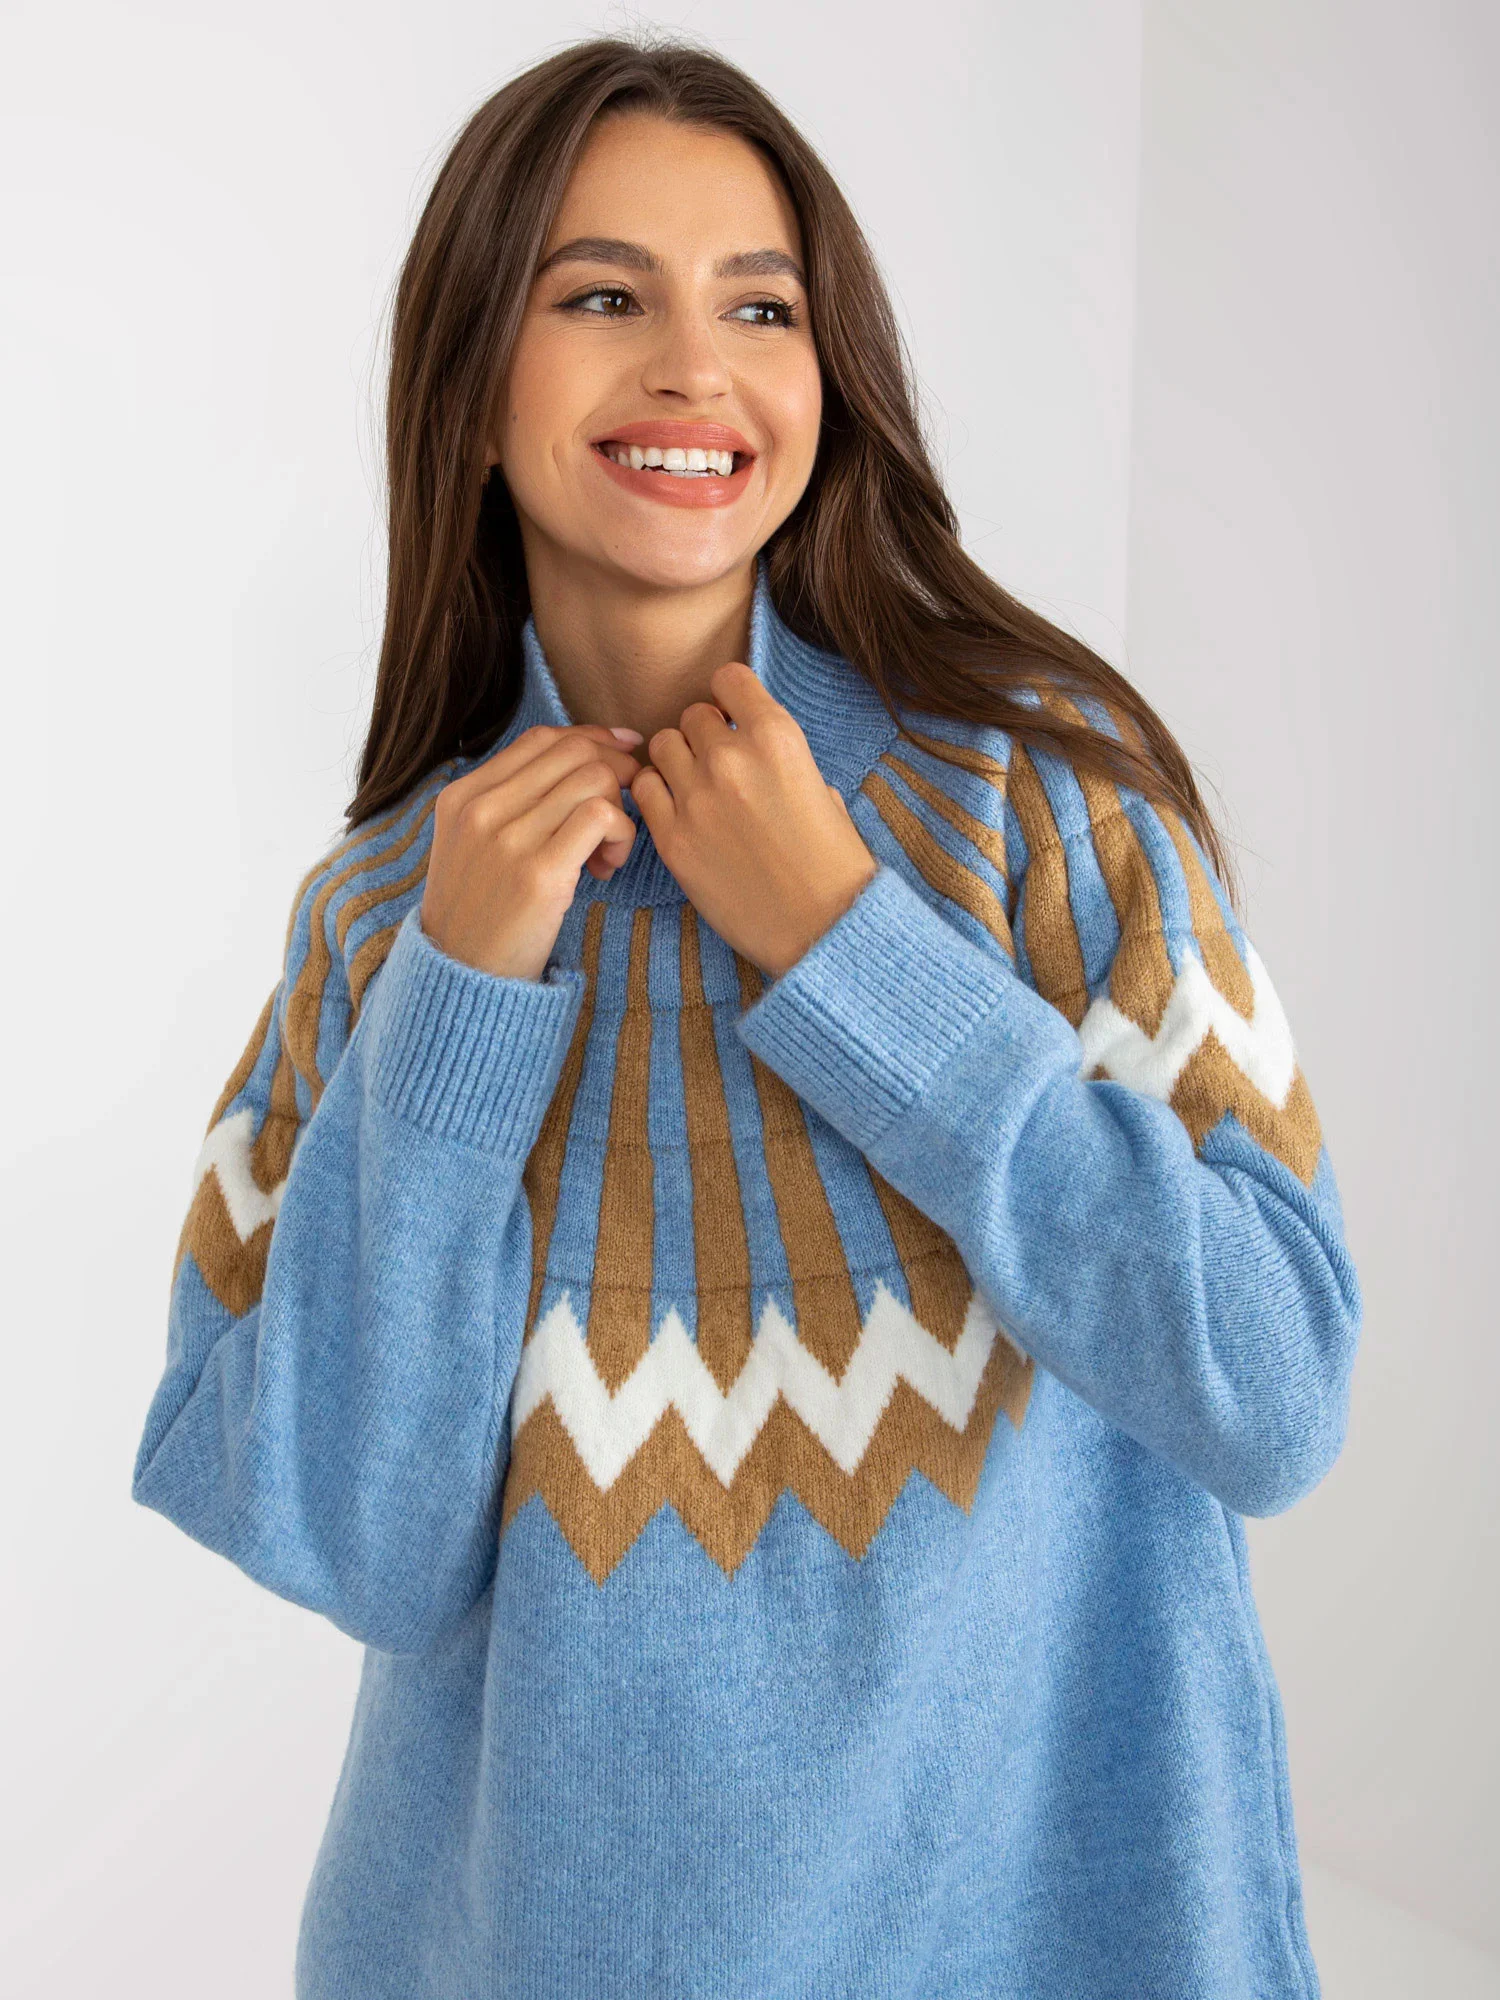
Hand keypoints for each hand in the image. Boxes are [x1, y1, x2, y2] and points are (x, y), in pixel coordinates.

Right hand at [421, 723, 642, 979]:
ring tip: (608, 851)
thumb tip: (582, 761)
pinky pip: (602, 817)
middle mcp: (481, 809)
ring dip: (620, 810)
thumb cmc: (480, 913)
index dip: (592, 738)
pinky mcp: (539, 874)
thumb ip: (511, 804)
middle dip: (616, 771)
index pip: (541, 739)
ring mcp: (507, 839)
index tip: (623, 753)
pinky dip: (622, 834)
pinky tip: (607, 867)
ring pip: (594, 778)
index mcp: (463, 796)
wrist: (461, 976)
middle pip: (574, 751)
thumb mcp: (473, 846)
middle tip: (623, 810)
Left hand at [630, 663, 877, 977]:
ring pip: (662, 745)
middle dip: (704, 735)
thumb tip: (754, 746)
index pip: (729, 679)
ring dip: (677, 760)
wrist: (822, 926)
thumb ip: (781, 757)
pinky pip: (645, 789)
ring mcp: (696, 798)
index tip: (733, 718)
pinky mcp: (672, 838)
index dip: (729, 697)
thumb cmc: (832, 863)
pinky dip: (657, 794)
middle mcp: (731, 758)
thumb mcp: (821, 788)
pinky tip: (679, 811)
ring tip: (695, 787)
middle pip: (692, 715)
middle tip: (718, 765)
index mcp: (777, 736)